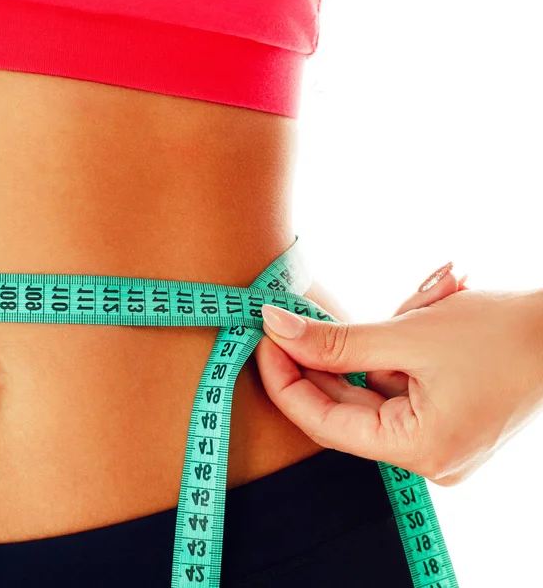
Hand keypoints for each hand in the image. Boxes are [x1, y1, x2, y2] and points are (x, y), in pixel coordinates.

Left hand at [254, 269, 542, 485]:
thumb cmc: (500, 335)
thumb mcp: (407, 334)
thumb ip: (337, 339)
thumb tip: (277, 328)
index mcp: (418, 449)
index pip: (324, 423)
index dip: (286, 381)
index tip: (264, 342)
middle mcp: (424, 455)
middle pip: (343, 407)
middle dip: (317, 360)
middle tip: (288, 322)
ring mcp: (433, 438)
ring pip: (368, 392)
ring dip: (359, 349)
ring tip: (385, 311)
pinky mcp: (439, 418)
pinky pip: (392, 387)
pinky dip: (384, 354)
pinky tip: (404, 321)